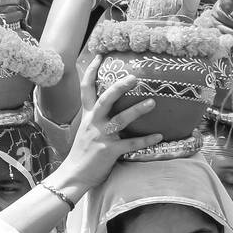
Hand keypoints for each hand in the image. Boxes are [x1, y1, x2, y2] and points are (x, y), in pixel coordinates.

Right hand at [49, 66, 159, 198]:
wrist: (73, 176)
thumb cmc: (82, 154)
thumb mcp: (87, 132)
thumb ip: (98, 120)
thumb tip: (114, 110)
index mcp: (88, 117)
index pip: (87, 89)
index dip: (91, 71)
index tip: (100, 56)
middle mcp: (93, 123)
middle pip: (105, 99)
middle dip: (119, 86)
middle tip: (134, 76)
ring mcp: (101, 137)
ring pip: (120, 119)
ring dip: (137, 110)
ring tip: (152, 102)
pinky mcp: (109, 151)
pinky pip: (130, 144)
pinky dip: (146, 141)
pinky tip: (159, 136)